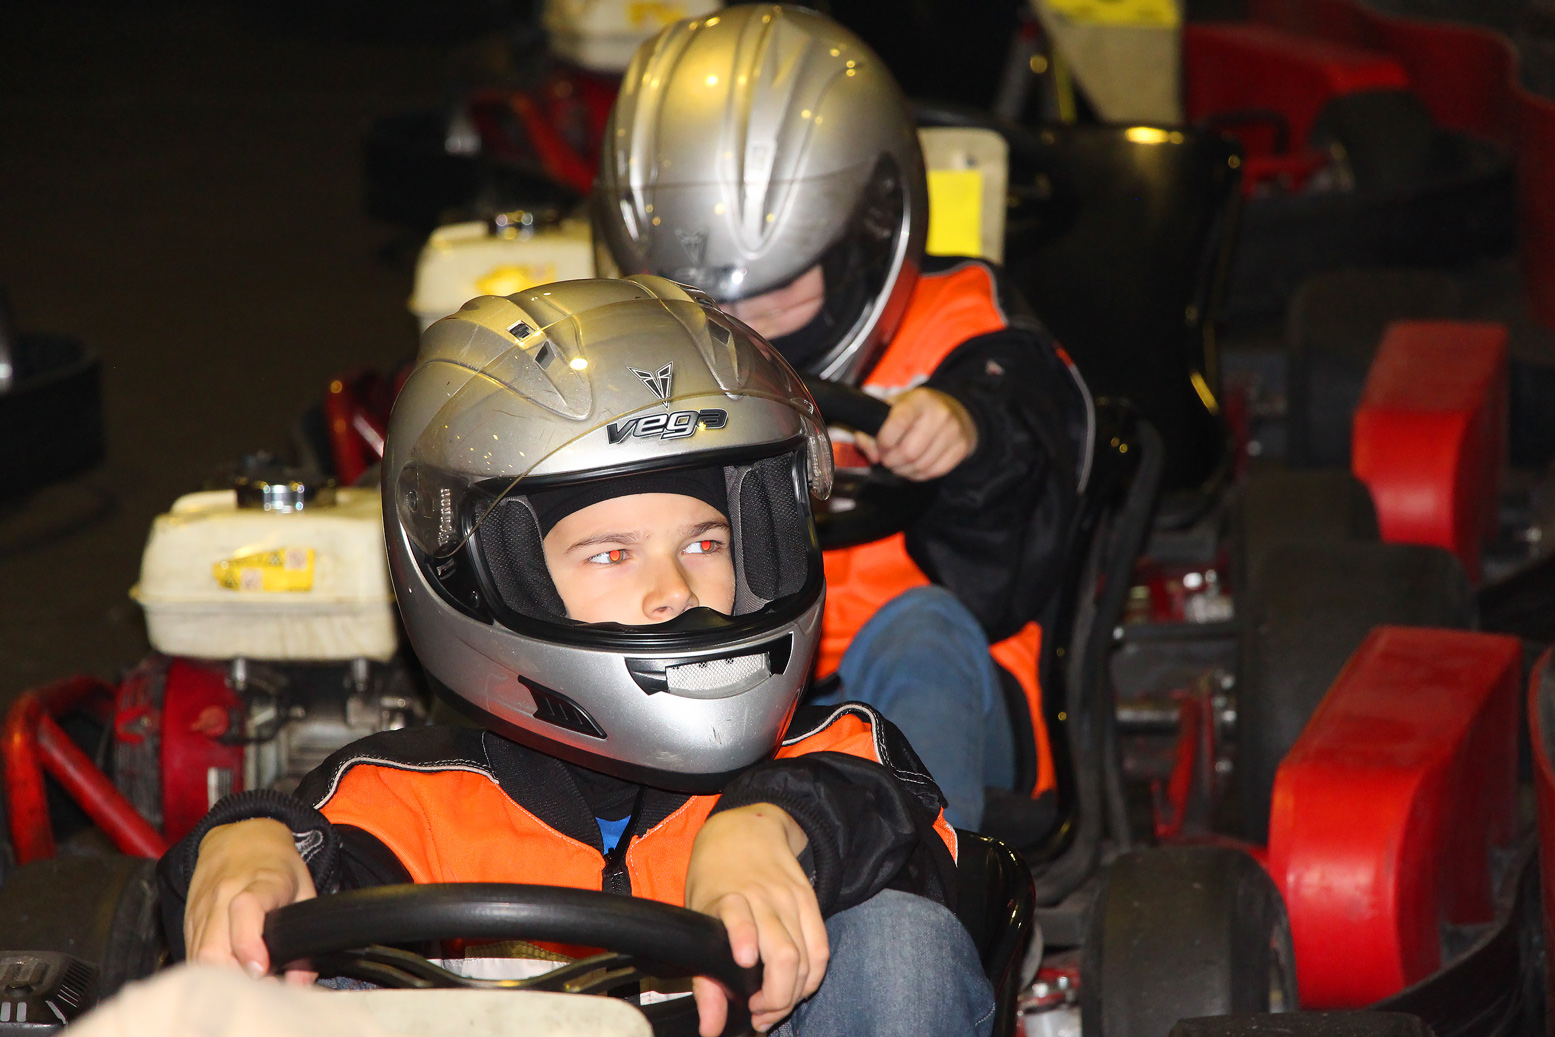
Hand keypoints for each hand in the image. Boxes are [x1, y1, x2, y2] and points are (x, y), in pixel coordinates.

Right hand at [184, 818, 316, 984]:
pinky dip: (209, 974)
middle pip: (214, 947)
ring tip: (249, 986)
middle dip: (237, 979)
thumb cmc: (276, 866)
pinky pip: (193, 957)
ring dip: (222, 980)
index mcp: (260, 881)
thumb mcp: (303, 891)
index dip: (249, 942)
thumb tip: (297, 983)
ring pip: (199, 958)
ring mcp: (202, 909)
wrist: (239, 837)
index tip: (261, 967)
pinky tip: (229, 977)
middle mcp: (223, 895)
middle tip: (263, 988)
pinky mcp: (188, 922)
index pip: (245, 908)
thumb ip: (304, 937)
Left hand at [685, 804, 826, 1034]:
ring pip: (806, 958)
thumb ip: (704, 979)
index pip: (739, 920)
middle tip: (759, 1015)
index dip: (744, 942)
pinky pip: (822, 948)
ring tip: (774, 1009)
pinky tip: (798, 990)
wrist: (744, 829)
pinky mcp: (810, 901)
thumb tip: (712, 1028)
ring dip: (793, 994)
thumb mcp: (697, 920)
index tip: (744, 976)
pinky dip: (813, 977)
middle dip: (777, 998)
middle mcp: (761, 898)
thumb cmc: (715, 879)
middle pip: (784, 955)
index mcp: (727, 898)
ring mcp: (789, 900)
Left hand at [854, 387, 977, 480]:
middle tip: (888, 459)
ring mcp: (953, 432)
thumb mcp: (892, 410)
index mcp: (918, 400)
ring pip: (920, 466)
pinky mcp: (961, 448)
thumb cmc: (917, 412)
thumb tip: (873, 455)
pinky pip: (933, 472)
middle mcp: (939, 414)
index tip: (882, 444)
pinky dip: (918, 475)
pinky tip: (913, 467)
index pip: (898, 423)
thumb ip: (870, 430)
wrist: (956, 411)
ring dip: (903, 471)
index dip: (884, 441)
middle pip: (908, 452)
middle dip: (891, 461)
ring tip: (899, 464)